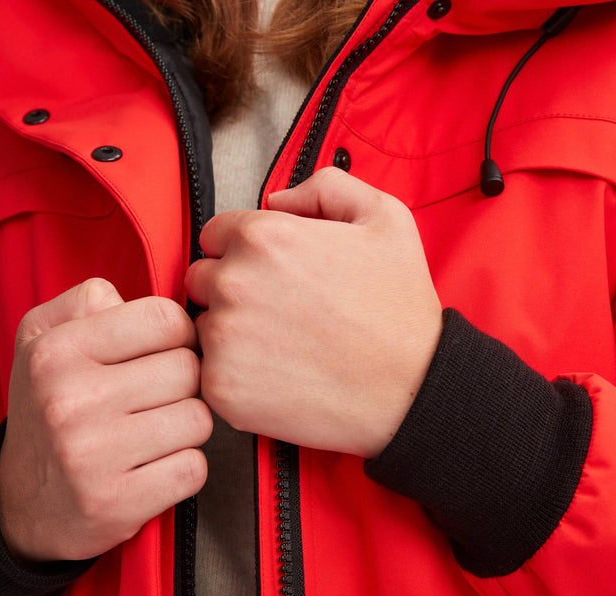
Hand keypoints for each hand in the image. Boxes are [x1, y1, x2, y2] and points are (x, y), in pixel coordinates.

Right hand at [0, 279, 212, 562]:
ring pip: (198, 419)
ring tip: (153, 432)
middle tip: (156, 398)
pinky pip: (194, 468)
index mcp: (57, 351)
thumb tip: (145, 302)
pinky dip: (183, 468)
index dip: (178, 334)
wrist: (16, 502)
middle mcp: (71, 401)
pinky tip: (153, 466)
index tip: (165, 351)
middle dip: (183, 383)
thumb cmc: (47, 407)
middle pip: (188, 370)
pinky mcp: (117, 503)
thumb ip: (89, 301)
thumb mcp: (41, 338)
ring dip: (186, 427)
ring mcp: (94, 456)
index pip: (164, 319)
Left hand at [184, 167, 441, 457]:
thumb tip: (278, 197)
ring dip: (231, 335)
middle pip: (202, 279)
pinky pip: (209, 373)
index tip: (271, 275)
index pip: (215, 235)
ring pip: (203, 328)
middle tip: (278, 314)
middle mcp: (234, 283)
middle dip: (232, 291)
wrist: (413, 389)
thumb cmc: (399, 309)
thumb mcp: (384, 218)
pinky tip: (278, 376)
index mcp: (262, 237)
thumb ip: (325, 187)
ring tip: (282, 347)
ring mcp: (223, 338)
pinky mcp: (222, 386)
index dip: (243, 253)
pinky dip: (235, 377)